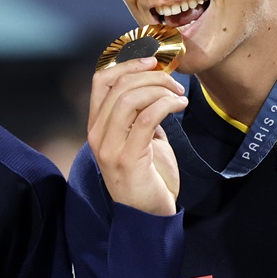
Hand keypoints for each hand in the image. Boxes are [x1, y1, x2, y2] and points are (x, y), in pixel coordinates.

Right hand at [87, 56, 185, 216]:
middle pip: (118, 85)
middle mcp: (97, 135)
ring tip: (179, 95)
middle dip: (151, 76)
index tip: (153, 61)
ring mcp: (109, 147)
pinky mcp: (128, 158)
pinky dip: (166, 104)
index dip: (127, 63)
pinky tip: (180, 105)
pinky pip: (147, 117)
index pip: (101, 80)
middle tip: (175, 82)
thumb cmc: (149, 176)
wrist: (149, 215)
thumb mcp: (141, 138)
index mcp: (97, 126)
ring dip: (160, 89)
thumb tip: (155, 81)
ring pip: (130, 98)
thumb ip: (139, 113)